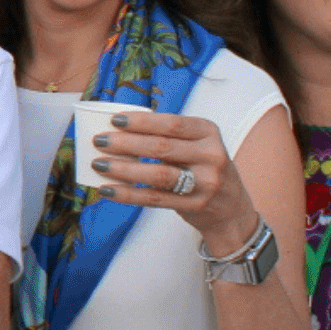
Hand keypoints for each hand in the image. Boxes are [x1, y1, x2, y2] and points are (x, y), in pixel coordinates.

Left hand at [92, 110, 252, 248]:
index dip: (141, 121)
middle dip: (126, 143)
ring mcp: (206, 183)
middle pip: (162, 147)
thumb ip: (169, 136)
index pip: (172, 123)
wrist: (232, 210)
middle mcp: (211, 156)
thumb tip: (119, 128)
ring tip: (98, 164)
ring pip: (158, 174)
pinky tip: (108, 189)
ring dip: (124, 169)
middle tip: (99, 141)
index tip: (114, 119)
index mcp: (209, 133)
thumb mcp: (198, 145)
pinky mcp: (195, 206)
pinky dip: (128, 193)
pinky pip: (155, 199)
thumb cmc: (204, 168)